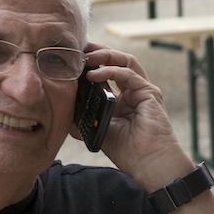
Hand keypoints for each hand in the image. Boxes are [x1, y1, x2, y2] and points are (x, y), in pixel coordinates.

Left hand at [77, 43, 190, 190]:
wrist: (148, 164)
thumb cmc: (129, 152)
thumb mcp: (99, 131)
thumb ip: (84, 119)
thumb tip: (63, 111)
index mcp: (124, 98)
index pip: (109, 71)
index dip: (93, 62)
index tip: (74, 59)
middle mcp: (134, 91)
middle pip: (118, 60)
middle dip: (98, 51)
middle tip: (79, 49)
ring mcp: (143, 91)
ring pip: (126, 61)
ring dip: (105, 56)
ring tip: (86, 57)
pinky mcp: (150, 94)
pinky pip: (129, 75)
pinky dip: (111, 71)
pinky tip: (95, 75)